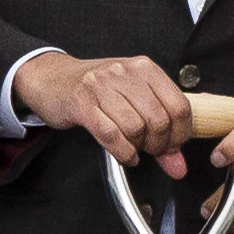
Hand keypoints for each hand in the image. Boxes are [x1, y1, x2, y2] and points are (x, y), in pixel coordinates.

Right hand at [11, 50, 199, 173]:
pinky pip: (111, 135)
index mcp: (144, 68)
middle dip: (159, 144)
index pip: (179, 104)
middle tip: (152, 150)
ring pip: (136, 128)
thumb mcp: (132, 100)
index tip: (174, 145)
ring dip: (139, 148)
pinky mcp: (82, 103)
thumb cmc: (95, 89)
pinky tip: (126, 155)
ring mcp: (101, 86)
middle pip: (159, 119)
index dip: (181, 133)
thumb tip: (178, 165)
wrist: (52, 78)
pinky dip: (123, 153)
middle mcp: (124, 72)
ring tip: (136, 149)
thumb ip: (160, 130)